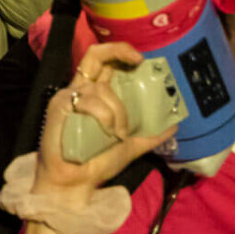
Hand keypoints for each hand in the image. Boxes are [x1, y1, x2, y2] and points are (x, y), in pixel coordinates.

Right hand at [35, 43, 175, 205]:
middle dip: (118, 50)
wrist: (75, 183)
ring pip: (102, 88)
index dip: (121, 52)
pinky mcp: (59, 105)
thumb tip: (175, 125)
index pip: (104, 62)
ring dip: (118, 111)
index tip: (141, 60)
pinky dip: (104, 116)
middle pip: (95, 55)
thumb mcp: (132, 146)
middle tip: (138, 60)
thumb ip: (151, 135)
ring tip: (119, 134)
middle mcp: (80, 90)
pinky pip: (89, 101)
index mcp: (94, 95)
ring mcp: (69, 96)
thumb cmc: (97, 162)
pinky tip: (107, 133)